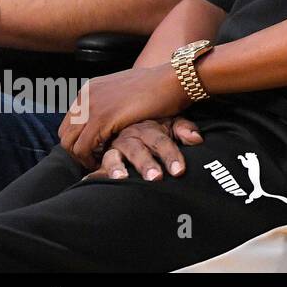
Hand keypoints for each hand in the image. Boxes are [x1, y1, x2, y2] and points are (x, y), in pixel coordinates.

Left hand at [59, 63, 192, 169]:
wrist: (174, 79)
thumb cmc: (160, 86)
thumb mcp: (129, 91)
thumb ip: (114, 101)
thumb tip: (113, 113)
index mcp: (90, 89)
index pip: (70, 121)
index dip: (80, 139)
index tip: (96, 150)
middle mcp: (86, 96)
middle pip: (65, 133)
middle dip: (77, 150)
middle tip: (95, 160)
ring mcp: (91, 106)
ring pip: (70, 143)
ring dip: (82, 157)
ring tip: (100, 163)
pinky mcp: (101, 118)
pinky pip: (83, 147)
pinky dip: (90, 159)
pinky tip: (105, 162)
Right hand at [84, 118, 202, 180]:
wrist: (134, 107)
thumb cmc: (156, 121)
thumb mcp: (172, 121)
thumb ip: (184, 129)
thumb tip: (197, 139)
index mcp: (148, 128)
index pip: (161, 141)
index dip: (171, 155)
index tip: (179, 171)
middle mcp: (128, 135)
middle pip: (137, 149)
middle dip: (146, 163)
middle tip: (155, 178)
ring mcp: (112, 144)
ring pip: (111, 155)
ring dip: (115, 167)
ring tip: (120, 179)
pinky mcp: (99, 153)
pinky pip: (93, 161)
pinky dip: (93, 172)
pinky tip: (89, 180)